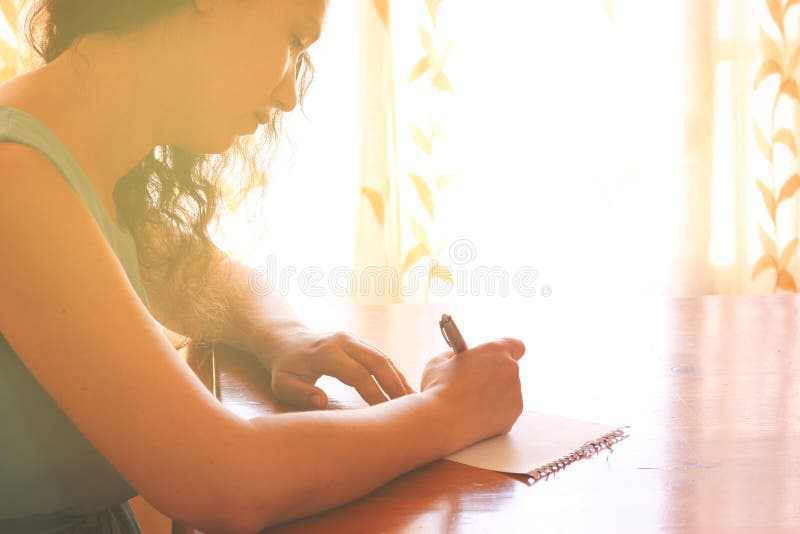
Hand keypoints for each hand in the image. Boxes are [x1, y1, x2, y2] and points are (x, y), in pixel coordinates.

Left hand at [254, 326, 413, 408]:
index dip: (374, 394)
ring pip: (383, 357)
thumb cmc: (285, 367)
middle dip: (395, 385)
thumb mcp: (282, 384)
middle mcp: (344, 342)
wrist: (286, 338)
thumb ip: (300, 394)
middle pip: (378, 361)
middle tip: (410, 408)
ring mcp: (353, 339)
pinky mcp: (359, 343)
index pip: (357, 374)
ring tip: (412, 401)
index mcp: (327, 352)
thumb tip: (322, 401)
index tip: (385, 414)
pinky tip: (402, 389)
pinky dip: (393, 373)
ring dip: (398, 378)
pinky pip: (380, 357)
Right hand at [421, 337, 525, 452]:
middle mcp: (510, 370)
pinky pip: (504, 413)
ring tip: (468, 404)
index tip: (494, 358)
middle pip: (509, 371)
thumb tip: (460, 357)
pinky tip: (473, 417)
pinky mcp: (512, 417)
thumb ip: (456, 355)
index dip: (506, 351)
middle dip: (494, 376)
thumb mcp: (440, 361)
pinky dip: (493, 415)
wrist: (440, 423)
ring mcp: (515, 395)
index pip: (515, 345)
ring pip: (507, 393)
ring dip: (493, 396)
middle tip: (474, 383)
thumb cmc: (437, 390)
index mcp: (495, 351)